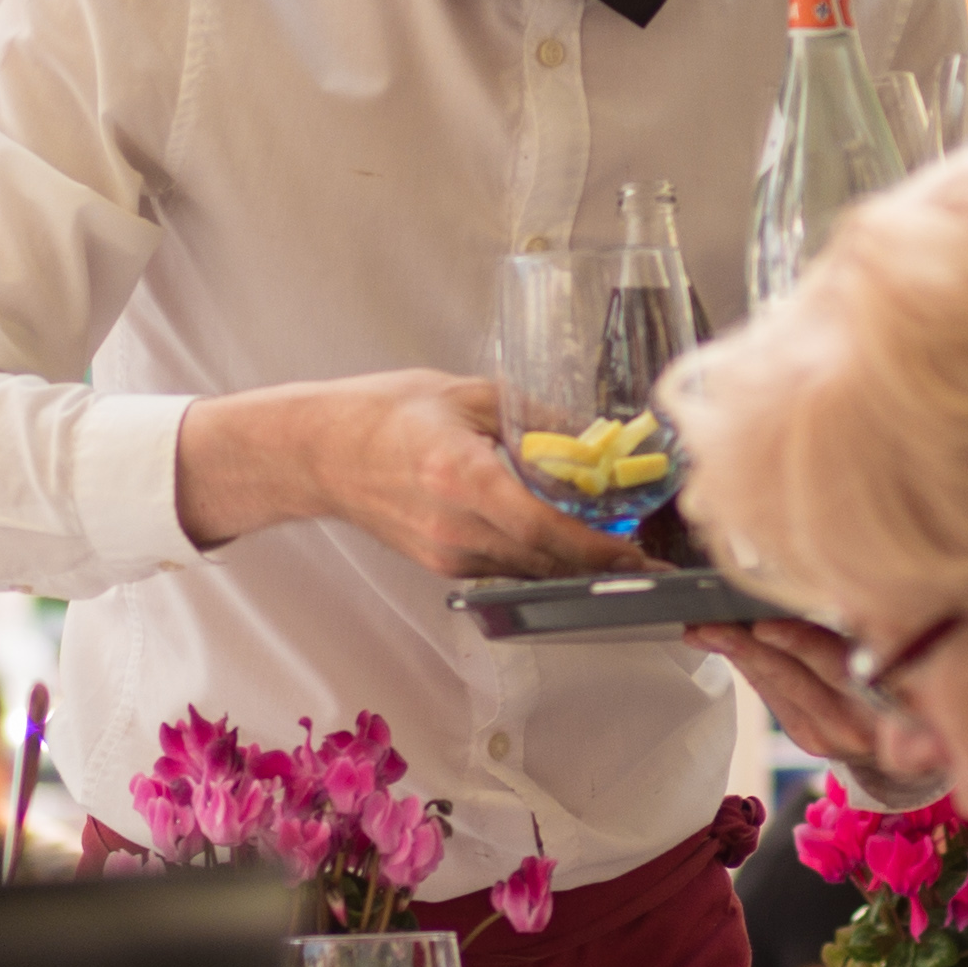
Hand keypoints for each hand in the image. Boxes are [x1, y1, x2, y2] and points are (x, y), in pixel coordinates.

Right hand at [175, 371, 629, 579]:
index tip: (636, 555)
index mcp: (461, 477)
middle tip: (648, 562)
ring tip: (618, 554)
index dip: (595, 549)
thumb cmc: (384, 413)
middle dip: (599, 565)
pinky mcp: (440, 565)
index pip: (542, 526)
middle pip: (544, 560)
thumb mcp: (465, 394)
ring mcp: (445, 554)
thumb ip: (531, 415)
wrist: (319, 452)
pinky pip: (504, 569)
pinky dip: (539, 560)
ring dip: (572, 566)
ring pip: (527, 571)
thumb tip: (593, 433)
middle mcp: (454, 526)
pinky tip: (564, 544)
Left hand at [692, 619, 943, 795]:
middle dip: (747, 646)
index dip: (798, 642)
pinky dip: (749, 667)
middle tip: (708, 623)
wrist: (904, 740)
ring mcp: (827, 735)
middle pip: (792, 677)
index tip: (762, 624)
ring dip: (736, 654)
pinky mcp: (807, 738)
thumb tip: (828, 594)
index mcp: (883, 694)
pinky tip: (723, 646)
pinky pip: (771, 696)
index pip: (836, 663)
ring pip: (774, 686)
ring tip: (701, 630)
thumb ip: (868, 633)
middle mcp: (854, 721)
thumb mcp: (899, 656)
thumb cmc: (902, 680)